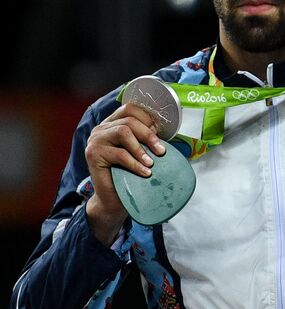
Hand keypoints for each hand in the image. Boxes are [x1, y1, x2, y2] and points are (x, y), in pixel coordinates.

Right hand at [84, 103, 163, 242]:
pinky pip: (119, 154)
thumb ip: (147, 139)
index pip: (130, 109)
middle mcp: (101, 129)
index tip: (161, 134)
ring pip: (123, 132)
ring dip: (141, 149)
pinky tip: (145, 173)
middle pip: (129, 121)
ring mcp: (95, 140)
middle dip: (149, 136)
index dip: (147, 118)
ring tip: (151, 164)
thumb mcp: (141, 153)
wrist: (114, 199)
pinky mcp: (92, 154)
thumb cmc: (130, 174)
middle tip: (162, 152)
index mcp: (112, 124)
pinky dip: (135, 164)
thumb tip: (169, 129)